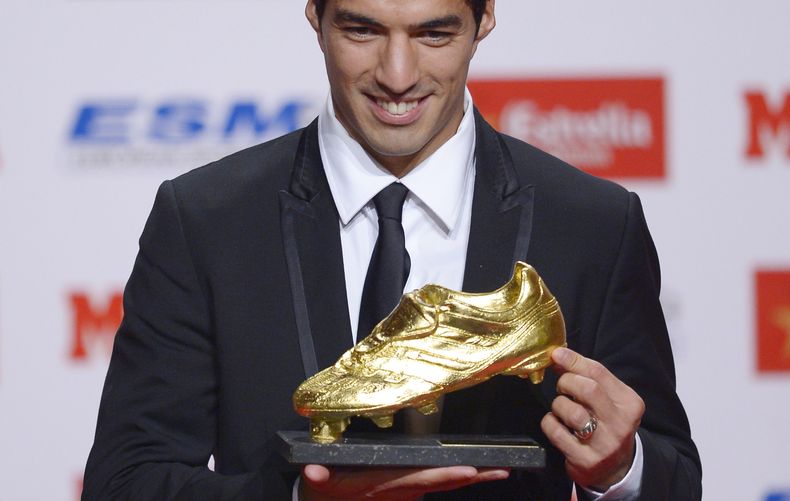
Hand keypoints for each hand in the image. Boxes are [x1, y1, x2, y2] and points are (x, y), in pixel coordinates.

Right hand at [300, 464, 509, 500]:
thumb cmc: (328, 488)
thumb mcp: (320, 481)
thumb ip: (318, 475)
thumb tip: (312, 469)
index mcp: (383, 485)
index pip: (418, 479)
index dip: (442, 476)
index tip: (467, 471)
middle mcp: (401, 491)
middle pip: (441, 484)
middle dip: (471, 477)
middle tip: (501, 470)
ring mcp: (407, 493)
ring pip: (444, 485)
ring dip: (473, 478)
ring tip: (503, 468)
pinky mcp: (409, 490)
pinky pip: (437, 484)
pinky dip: (459, 478)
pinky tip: (482, 471)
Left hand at [540, 347, 643, 489]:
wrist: (615, 469)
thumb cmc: (606, 424)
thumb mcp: (606, 399)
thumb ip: (587, 377)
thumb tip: (559, 355)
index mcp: (629, 403)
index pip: (599, 373)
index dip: (574, 360)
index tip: (557, 354)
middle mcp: (621, 424)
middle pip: (588, 389)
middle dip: (566, 382)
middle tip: (562, 388)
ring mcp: (605, 445)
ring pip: (572, 412)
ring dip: (558, 405)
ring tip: (562, 409)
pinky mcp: (586, 461)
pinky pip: (557, 432)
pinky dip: (550, 423)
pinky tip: (556, 424)